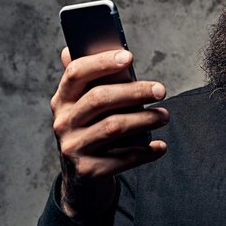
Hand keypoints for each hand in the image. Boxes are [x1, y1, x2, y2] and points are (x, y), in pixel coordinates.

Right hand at [50, 47, 168, 216]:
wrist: (82, 177)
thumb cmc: (91, 128)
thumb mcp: (84, 105)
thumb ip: (88, 79)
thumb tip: (71, 48)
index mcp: (62, 99)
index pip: (76, 73)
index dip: (102, 62)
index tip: (129, 56)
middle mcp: (63, 122)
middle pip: (100, 99)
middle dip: (134, 92)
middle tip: (161, 90)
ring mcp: (73, 147)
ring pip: (113, 127)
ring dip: (144, 120)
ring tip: (164, 116)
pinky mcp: (87, 170)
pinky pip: (122, 158)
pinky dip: (145, 151)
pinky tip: (159, 146)